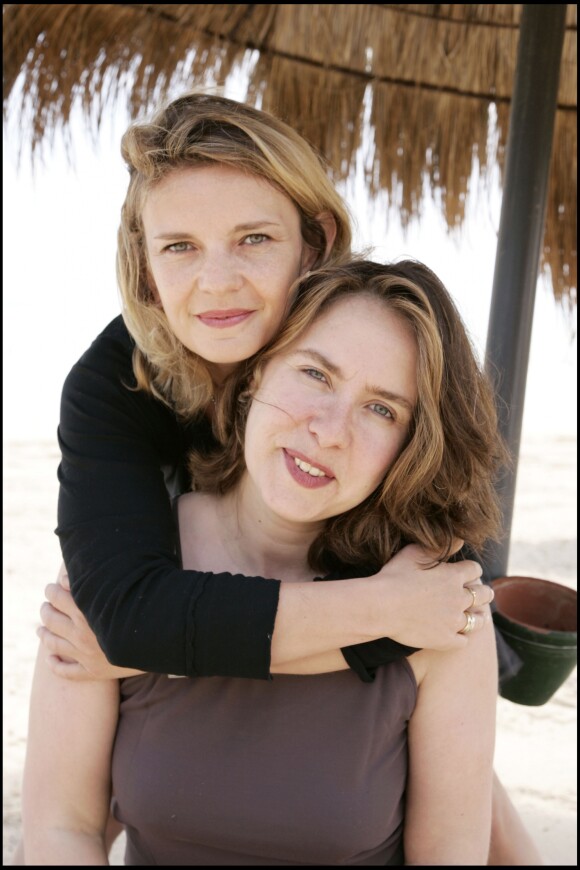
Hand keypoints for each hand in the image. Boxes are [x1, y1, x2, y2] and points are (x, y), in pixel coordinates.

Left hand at [37, 562, 143, 679]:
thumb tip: (73, 573)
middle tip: (45, 605)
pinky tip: (50, 658)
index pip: (57, 596)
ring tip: (39, 629)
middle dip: (45, 609)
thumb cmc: (145, 608)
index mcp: (86, 610)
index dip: (52, 590)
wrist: (162, 641)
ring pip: (53, 643)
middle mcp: (81, 632)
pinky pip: (66, 671)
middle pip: (51, 618)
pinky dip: (55, 664)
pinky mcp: (92, 671)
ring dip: (43, 634)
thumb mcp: (122, 588)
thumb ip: (97, 580)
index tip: (52, 587)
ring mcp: (85, 654)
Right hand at [374, 540, 493, 650]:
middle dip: (483, 592)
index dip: (471, 570)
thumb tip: (460, 541)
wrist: (380, 607)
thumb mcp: (414, 553)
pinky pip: (463, 641)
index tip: (467, 572)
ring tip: (476, 615)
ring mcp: (453, 621)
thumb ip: (438, 548)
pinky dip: (461, 637)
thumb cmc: (394, 576)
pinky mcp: (445, 640)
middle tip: (481, 593)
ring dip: (478, 616)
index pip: (475, 570)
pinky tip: (457, 634)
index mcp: (453, 576)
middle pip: (483, 594)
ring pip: (478, 620)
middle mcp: (459, 598)